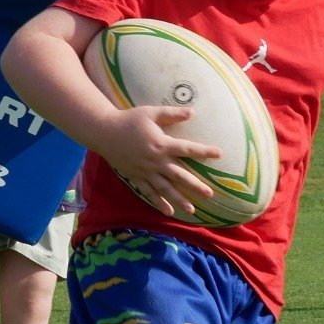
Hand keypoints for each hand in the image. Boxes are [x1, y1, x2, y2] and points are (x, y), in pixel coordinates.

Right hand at [96, 105, 220, 216]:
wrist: (104, 132)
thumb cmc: (129, 120)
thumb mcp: (151, 113)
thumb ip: (172, 114)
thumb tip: (193, 112)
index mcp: (161, 144)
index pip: (187, 149)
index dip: (204, 151)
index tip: (219, 154)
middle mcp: (155, 161)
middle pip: (179, 175)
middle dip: (195, 186)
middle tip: (210, 195)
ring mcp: (145, 171)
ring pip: (165, 189)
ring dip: (179, 200)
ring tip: (192, 210)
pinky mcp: (136, 177)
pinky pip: (149, 192)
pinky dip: (158, 202)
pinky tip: (169, 211)